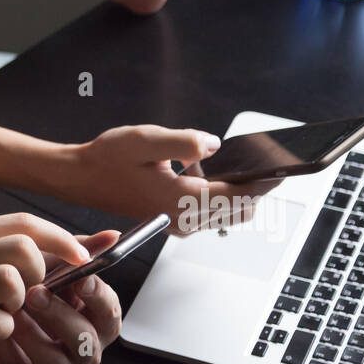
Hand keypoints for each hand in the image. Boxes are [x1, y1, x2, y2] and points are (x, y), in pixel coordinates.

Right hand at [0, 213, 91, 363]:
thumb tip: (33, 250)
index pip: (23, 223)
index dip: (62, 237)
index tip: (83, 254)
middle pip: (25, 248)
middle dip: (42, 274)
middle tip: (30, 294)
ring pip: (13, 282)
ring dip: (21, 303)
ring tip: (3, 314)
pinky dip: (2, 332)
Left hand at [0, 230, 122, 363]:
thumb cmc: (32, 285)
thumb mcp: (53, 265)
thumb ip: (79, 250)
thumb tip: (112, 235)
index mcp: (95, 320)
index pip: (110, 313)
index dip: (98, 297)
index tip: (81, 279)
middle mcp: (83, 350)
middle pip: (85, 341)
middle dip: (61, 315)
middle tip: (35, 293)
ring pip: (56, 363)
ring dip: (32, 334)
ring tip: (10, 310)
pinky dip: (7, 350)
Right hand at [55, 124, 280, 232]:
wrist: (80, 177)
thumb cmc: (108, 157)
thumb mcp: (146, 140)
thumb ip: (184, 142)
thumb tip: (216, 145)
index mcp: (179, 200)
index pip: (237, 196)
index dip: (264, 181)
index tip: (283, 166)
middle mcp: (182, 219)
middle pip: (239, 209)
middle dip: (257, 187)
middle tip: (268, 161)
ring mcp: (179, 223)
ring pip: (227, 214)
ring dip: (239, 192)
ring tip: (241, 164)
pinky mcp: (174, 220)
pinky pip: (211, 212)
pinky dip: (221, 195)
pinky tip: (208, 170)